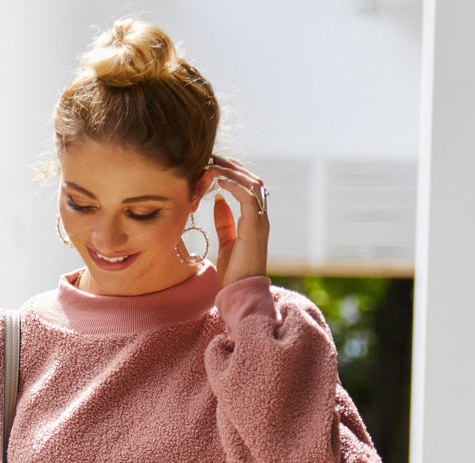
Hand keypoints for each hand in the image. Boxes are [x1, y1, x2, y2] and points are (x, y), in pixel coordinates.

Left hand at [209, 156, 269, 288]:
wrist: (240, 292)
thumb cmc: (234, 273)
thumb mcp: (226, 242)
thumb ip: (224, 221)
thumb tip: (218, 199)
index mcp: (255, 221)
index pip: (249, 188)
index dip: (233, 174)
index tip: (214, 166)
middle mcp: (261, 218)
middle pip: (253, 181)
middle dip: (233, 167)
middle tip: (213, 159)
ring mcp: (260, 222)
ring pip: (253, 185)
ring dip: (233, 172)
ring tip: (214, 166)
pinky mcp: (255, 227)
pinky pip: (248, 197)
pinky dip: (234, 185)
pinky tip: (219, 181)